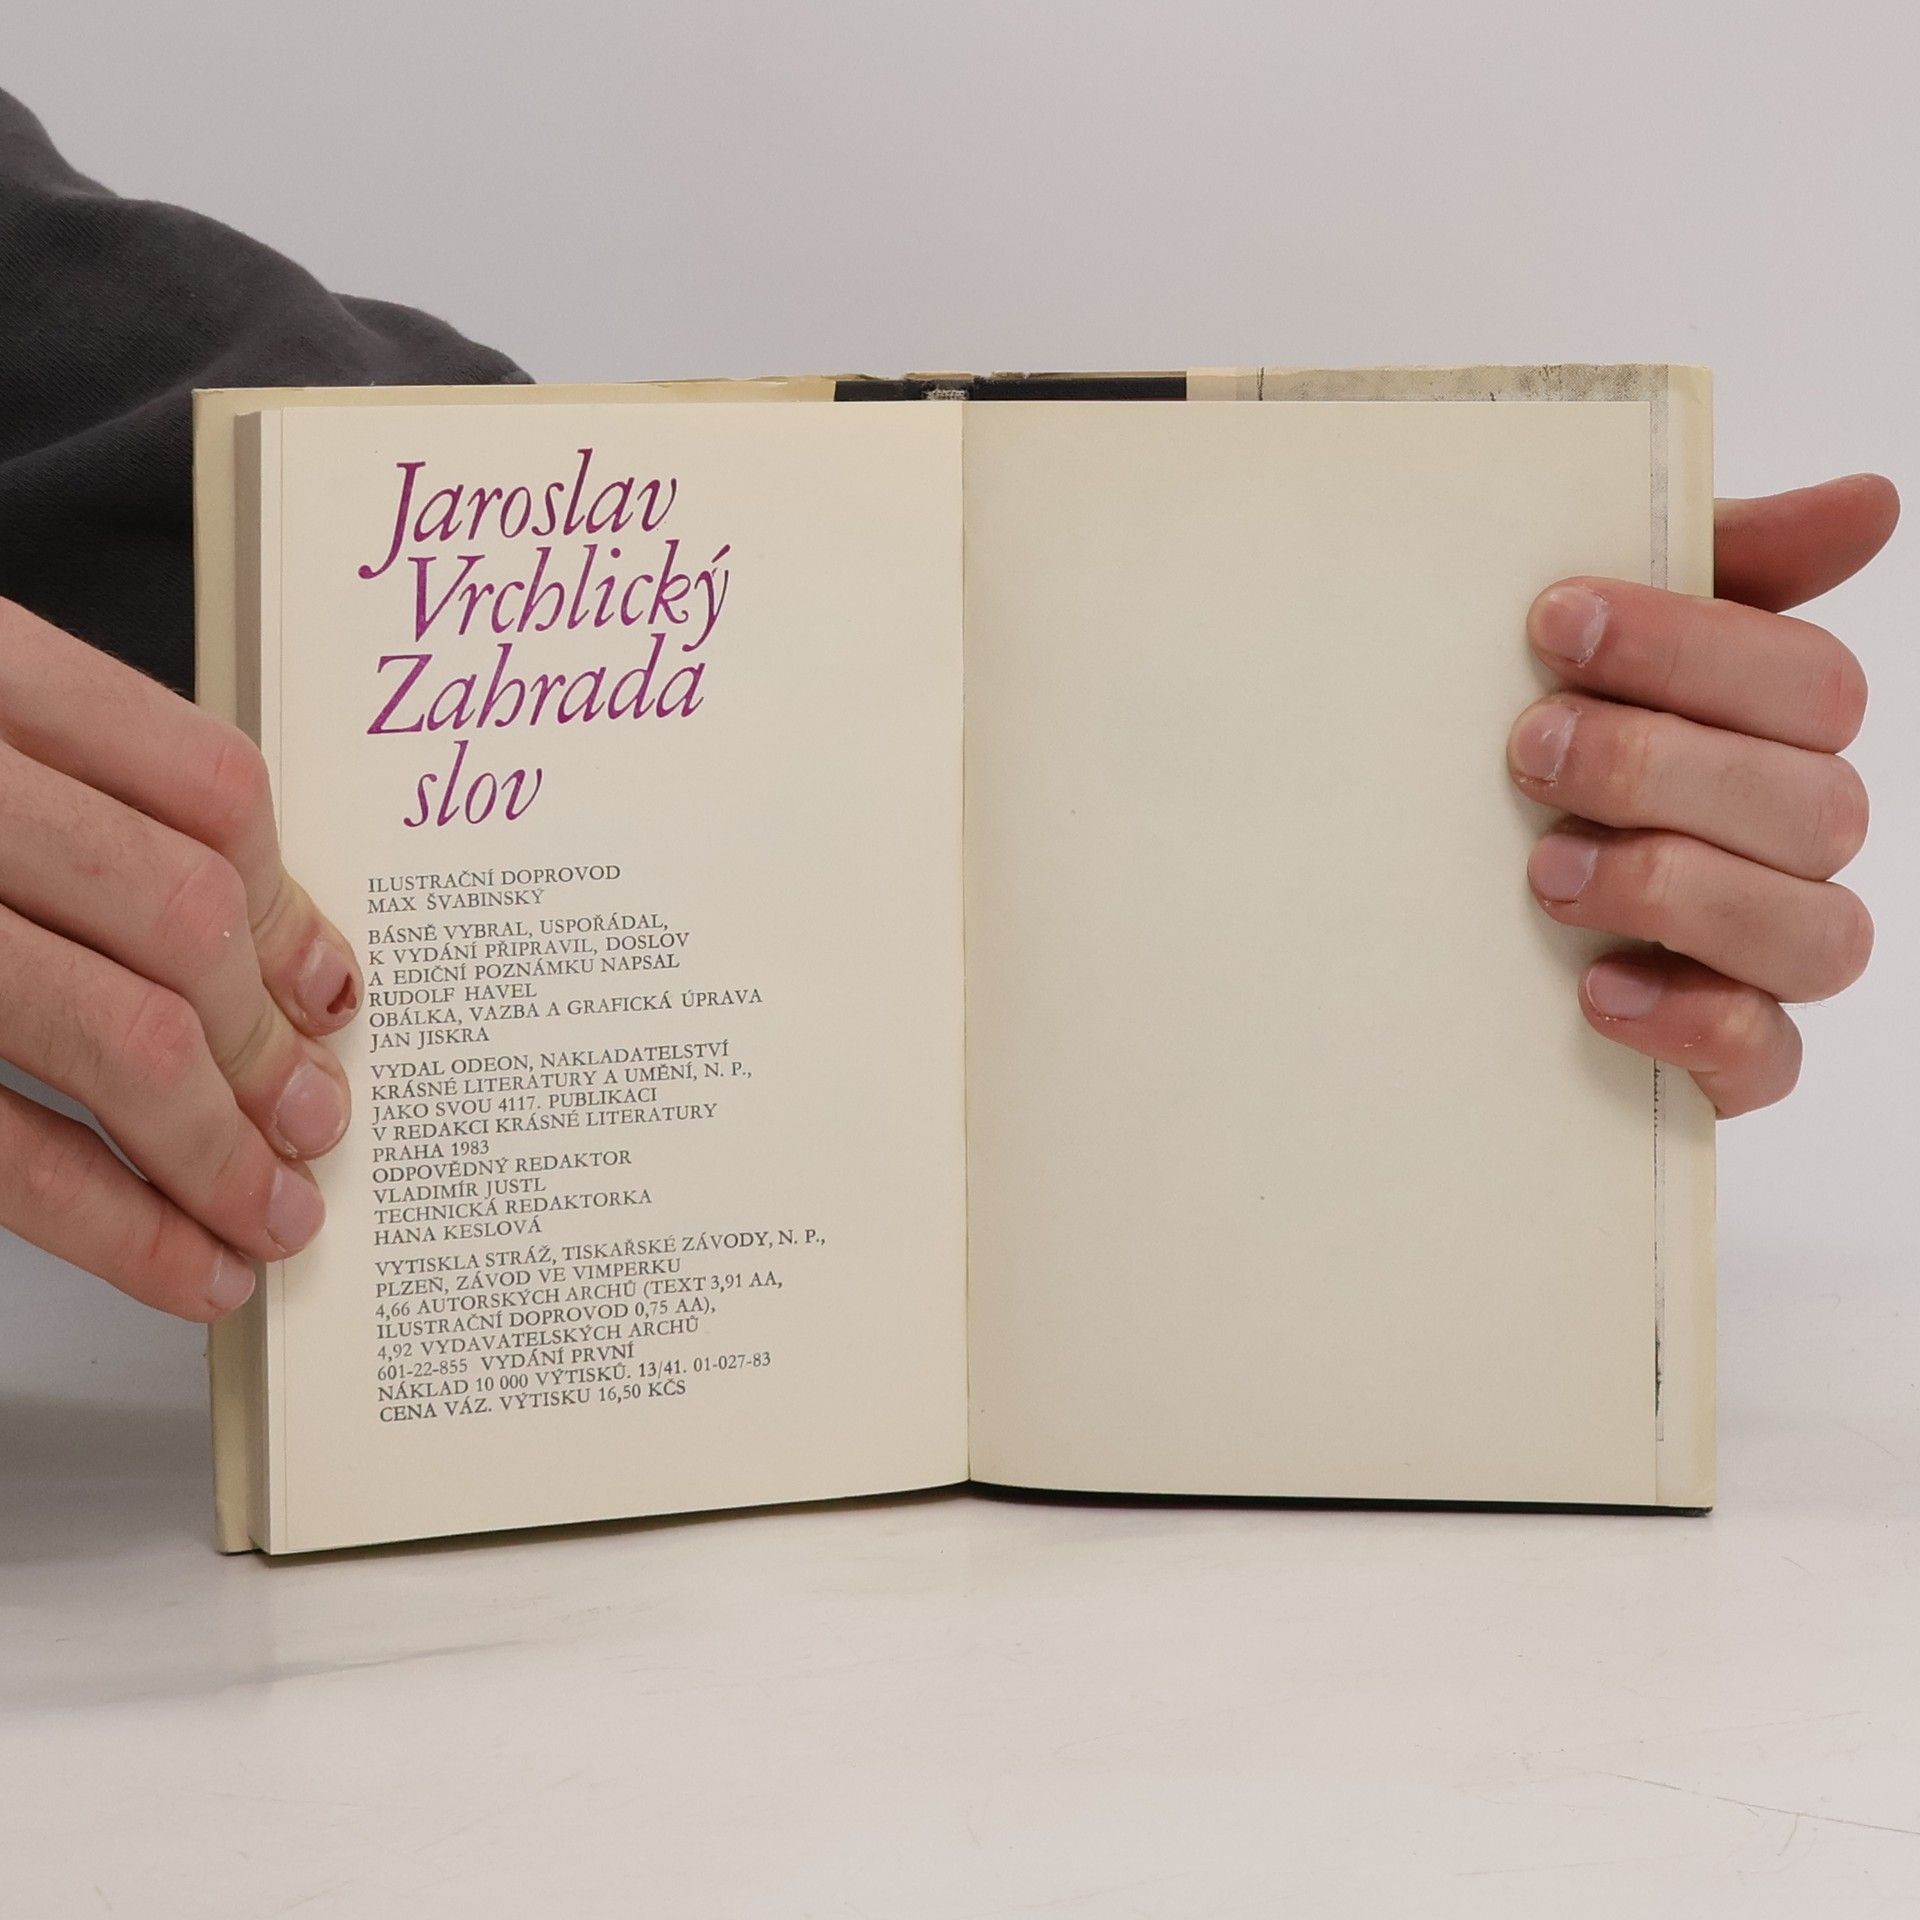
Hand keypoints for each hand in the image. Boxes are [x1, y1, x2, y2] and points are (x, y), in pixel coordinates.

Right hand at [0, 598, 361, 1318]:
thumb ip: (83, 798)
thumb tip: (276, 951)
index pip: (205, 783)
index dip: (290, 905)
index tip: (330, 994)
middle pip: (180, 914)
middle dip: (265, 1045)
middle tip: (313, 1124)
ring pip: (111, 1030)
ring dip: (215, 1150)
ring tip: (269, 1217)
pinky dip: (114, 1221)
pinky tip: (182, 1264)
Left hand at [1510, 474, 1898, 1115]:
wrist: (1436, 907)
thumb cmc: (1538, 748)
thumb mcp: (1597, 644)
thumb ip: (1717, 564)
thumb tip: (1874, 500)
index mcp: (1777, 734)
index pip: (1807, 683)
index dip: (1688, 646)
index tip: (1554, 622)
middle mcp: (1795, 840)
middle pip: (1812, 804)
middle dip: (1658, 766)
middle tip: (1529, 750)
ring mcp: (1768, 953)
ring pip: (1815, 934)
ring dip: (1675, 890)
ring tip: (1545, 871)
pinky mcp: (1728, 1053)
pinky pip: (1767, 1057)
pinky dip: (1691, 1023)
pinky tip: (1596, 991)